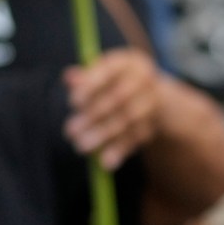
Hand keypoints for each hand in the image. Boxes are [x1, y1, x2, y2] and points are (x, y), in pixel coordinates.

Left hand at [65, 50, 163, 168]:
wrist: (152, 96)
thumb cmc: (115, 82)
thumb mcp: (102, 75)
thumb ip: (85, 77)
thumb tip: (69, 78)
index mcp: (129, 62)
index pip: (109, 72)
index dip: (91, 87)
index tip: (73, 102)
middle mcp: (145, 80)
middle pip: (119, 98)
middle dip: (93, 116)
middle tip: (70, 131)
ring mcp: (153, 103)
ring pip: (128, 120)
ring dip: (103, 135)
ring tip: (81, 147)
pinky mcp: (154, 124)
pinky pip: (137, 138)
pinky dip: (121, 150)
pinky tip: (105, 163)